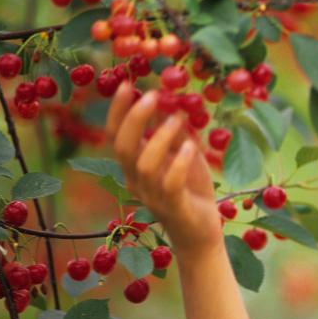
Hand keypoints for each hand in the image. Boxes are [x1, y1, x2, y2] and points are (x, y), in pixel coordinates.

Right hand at [105, 81, 223, 259]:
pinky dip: (178, 163)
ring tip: (177, 118)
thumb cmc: (191, 192)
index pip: (116, 136)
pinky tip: (192, 147)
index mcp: (134, 167)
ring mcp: (153, 197)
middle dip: (134, 118)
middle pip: (123, 147)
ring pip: (144, 165)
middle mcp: (136, 182)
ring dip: (160, 138)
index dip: (118, 110)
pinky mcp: (174, 209)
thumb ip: (178, 136)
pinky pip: (169, 184)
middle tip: (153, 95)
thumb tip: (175, 105)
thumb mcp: (186, 157)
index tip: (126, 83)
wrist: (201, 235)